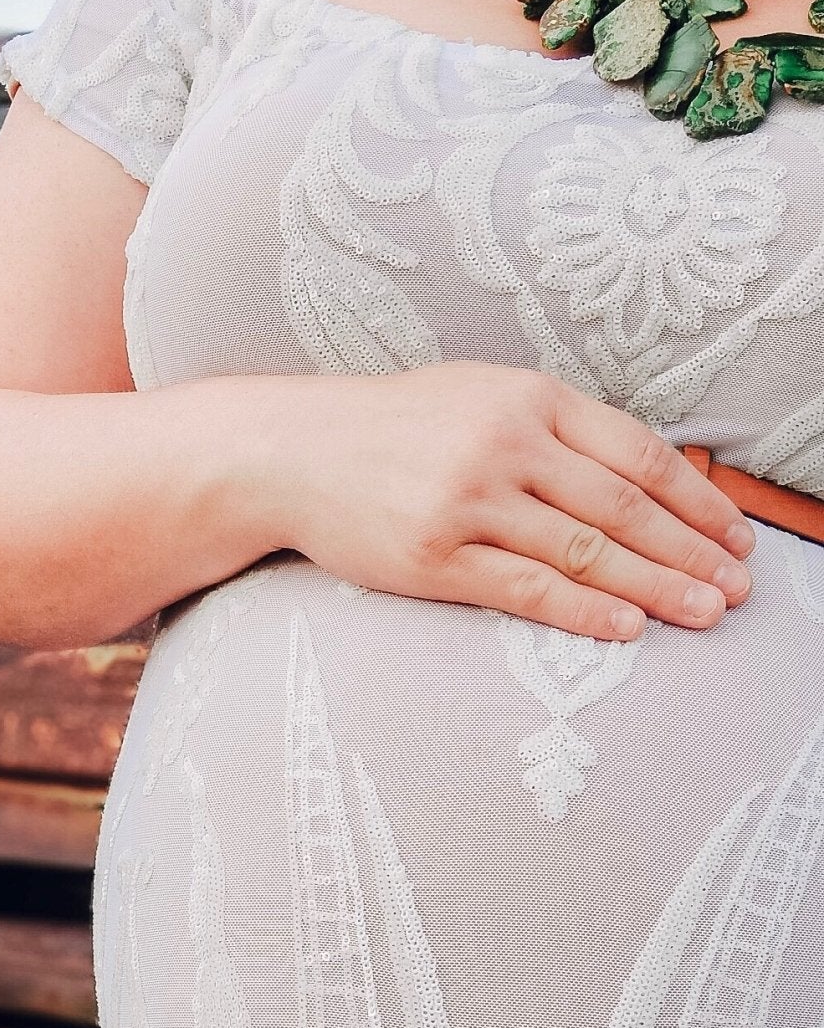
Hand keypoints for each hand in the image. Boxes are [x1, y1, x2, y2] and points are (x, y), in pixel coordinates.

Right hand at [277, 362, 756, 643]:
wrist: (291, 451)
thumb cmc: (390, 431)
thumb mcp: (477, 399)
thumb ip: (551, 431)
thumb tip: (637, 477)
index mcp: (528, 398)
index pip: (638, 452)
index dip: (696, 500)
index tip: (735, 536)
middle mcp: (504, 444)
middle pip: (624, 506)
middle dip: (691, 552)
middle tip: (737, 589)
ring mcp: (468, 502)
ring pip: (585, 551)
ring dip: (654, 588)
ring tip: (702, 614)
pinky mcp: (433, 557)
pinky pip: (526, 588)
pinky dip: (583, 612)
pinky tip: (626, 629)